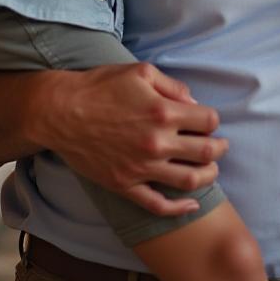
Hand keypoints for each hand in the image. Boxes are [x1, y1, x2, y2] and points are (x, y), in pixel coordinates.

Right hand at [34, 62, 226, 215]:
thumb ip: (172, 86)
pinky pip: (158, 205)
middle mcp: (156, 143)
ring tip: (211, 170)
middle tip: (220, 146)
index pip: (209, 121)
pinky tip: (191, 205)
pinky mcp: (125, 185)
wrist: (59, 112)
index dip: (212, 120)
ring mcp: (141, 167)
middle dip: (219, 148)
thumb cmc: (99, 87)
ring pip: (190, 180)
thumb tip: (193, 103)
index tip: (206, 121)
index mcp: (163, 112)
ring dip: (209, 176)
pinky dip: (179, 209)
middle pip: (207, 152)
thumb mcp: (140, 72)